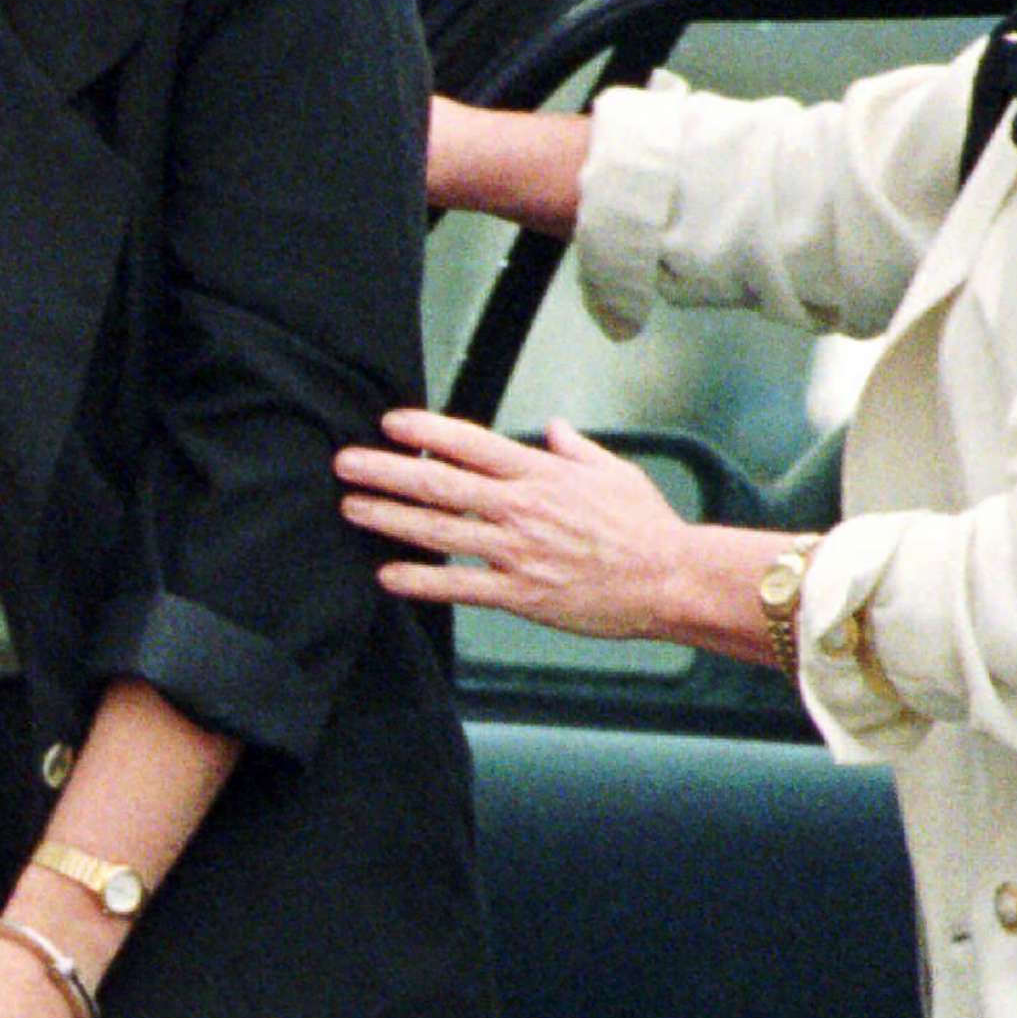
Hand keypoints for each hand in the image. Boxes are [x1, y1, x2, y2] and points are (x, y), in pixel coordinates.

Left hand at [337, 409, 692, 639]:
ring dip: (389, 518)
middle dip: (386, 471)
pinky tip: (388, 574)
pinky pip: (460, 586)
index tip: (390, 423)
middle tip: (346, 463)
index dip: (425, 431)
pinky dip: (420, 581)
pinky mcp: (520, 594)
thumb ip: (574, 449)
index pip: (469, 444)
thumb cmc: (645, 527)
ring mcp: (517, 552)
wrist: (669, 579)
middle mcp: (521, 508)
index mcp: (540, 474)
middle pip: (439, 484)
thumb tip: (554, 429)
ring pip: (439, 532)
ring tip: (351, 509)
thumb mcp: (613, 472)